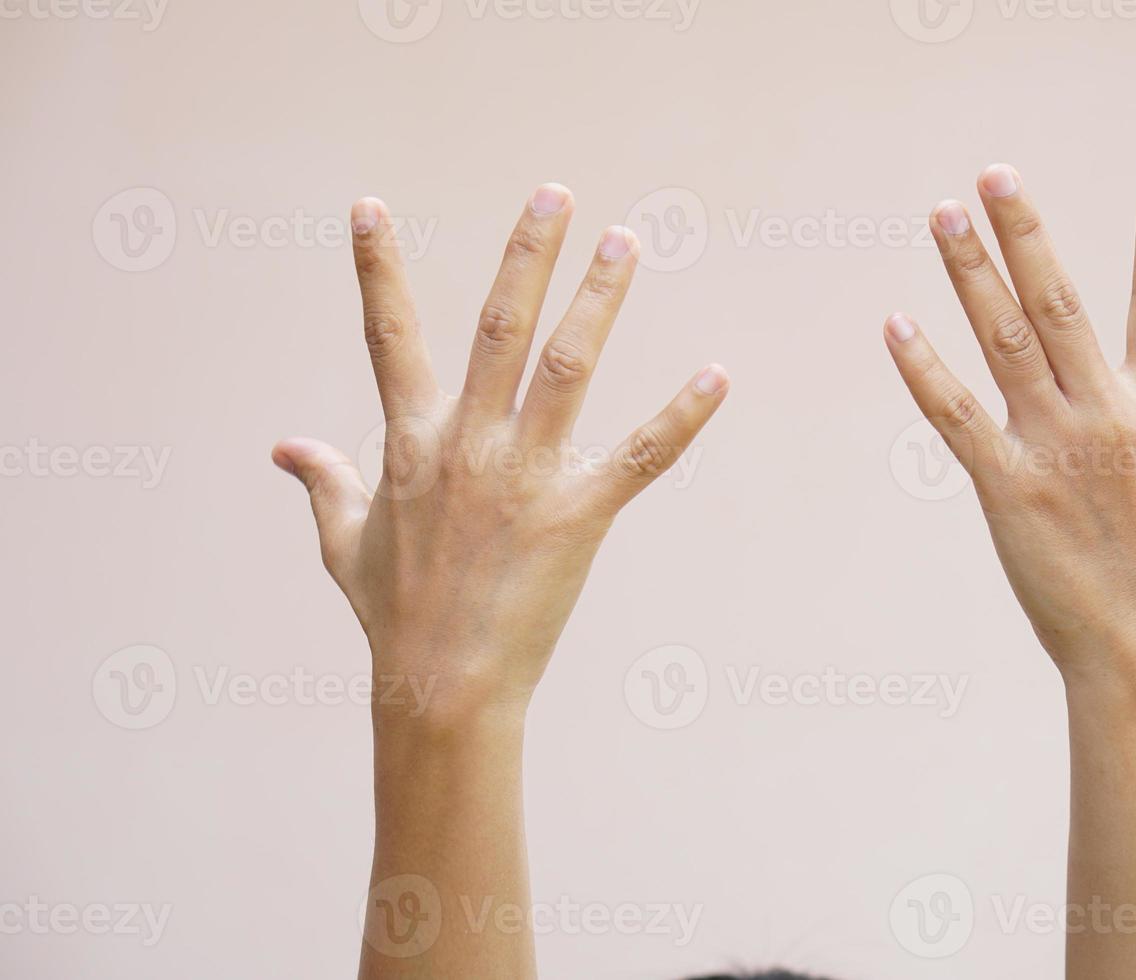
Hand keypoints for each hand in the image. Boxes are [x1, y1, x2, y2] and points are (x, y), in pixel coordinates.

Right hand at [272, 187, 728, 720]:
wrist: (439, 688)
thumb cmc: (393, 616)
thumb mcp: (343, 543)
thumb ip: (322, 483)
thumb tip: (284, 446)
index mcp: (410, 443)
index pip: (387, 338)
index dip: (377, 269)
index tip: (371, 206)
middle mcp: (467, 445)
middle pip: (498, 328)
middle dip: (527, 256)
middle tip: (557, 195)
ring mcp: (523, 476)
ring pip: (565, 366)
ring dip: (598, 301)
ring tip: (626, 243)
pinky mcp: (577, 515)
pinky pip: (639, 457)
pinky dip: (681, 417)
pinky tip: (717, 376)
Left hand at [885, 162, 1135, 692]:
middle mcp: (1106, 416)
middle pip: (1062, 305)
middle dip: (1028, 235)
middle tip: (994, 176)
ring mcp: (1054, 448)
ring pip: (1006, 343)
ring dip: (971, 276)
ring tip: (942, 217)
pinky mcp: (1007, 488)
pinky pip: (957, 417)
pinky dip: (924, 370)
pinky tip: (896, 325)